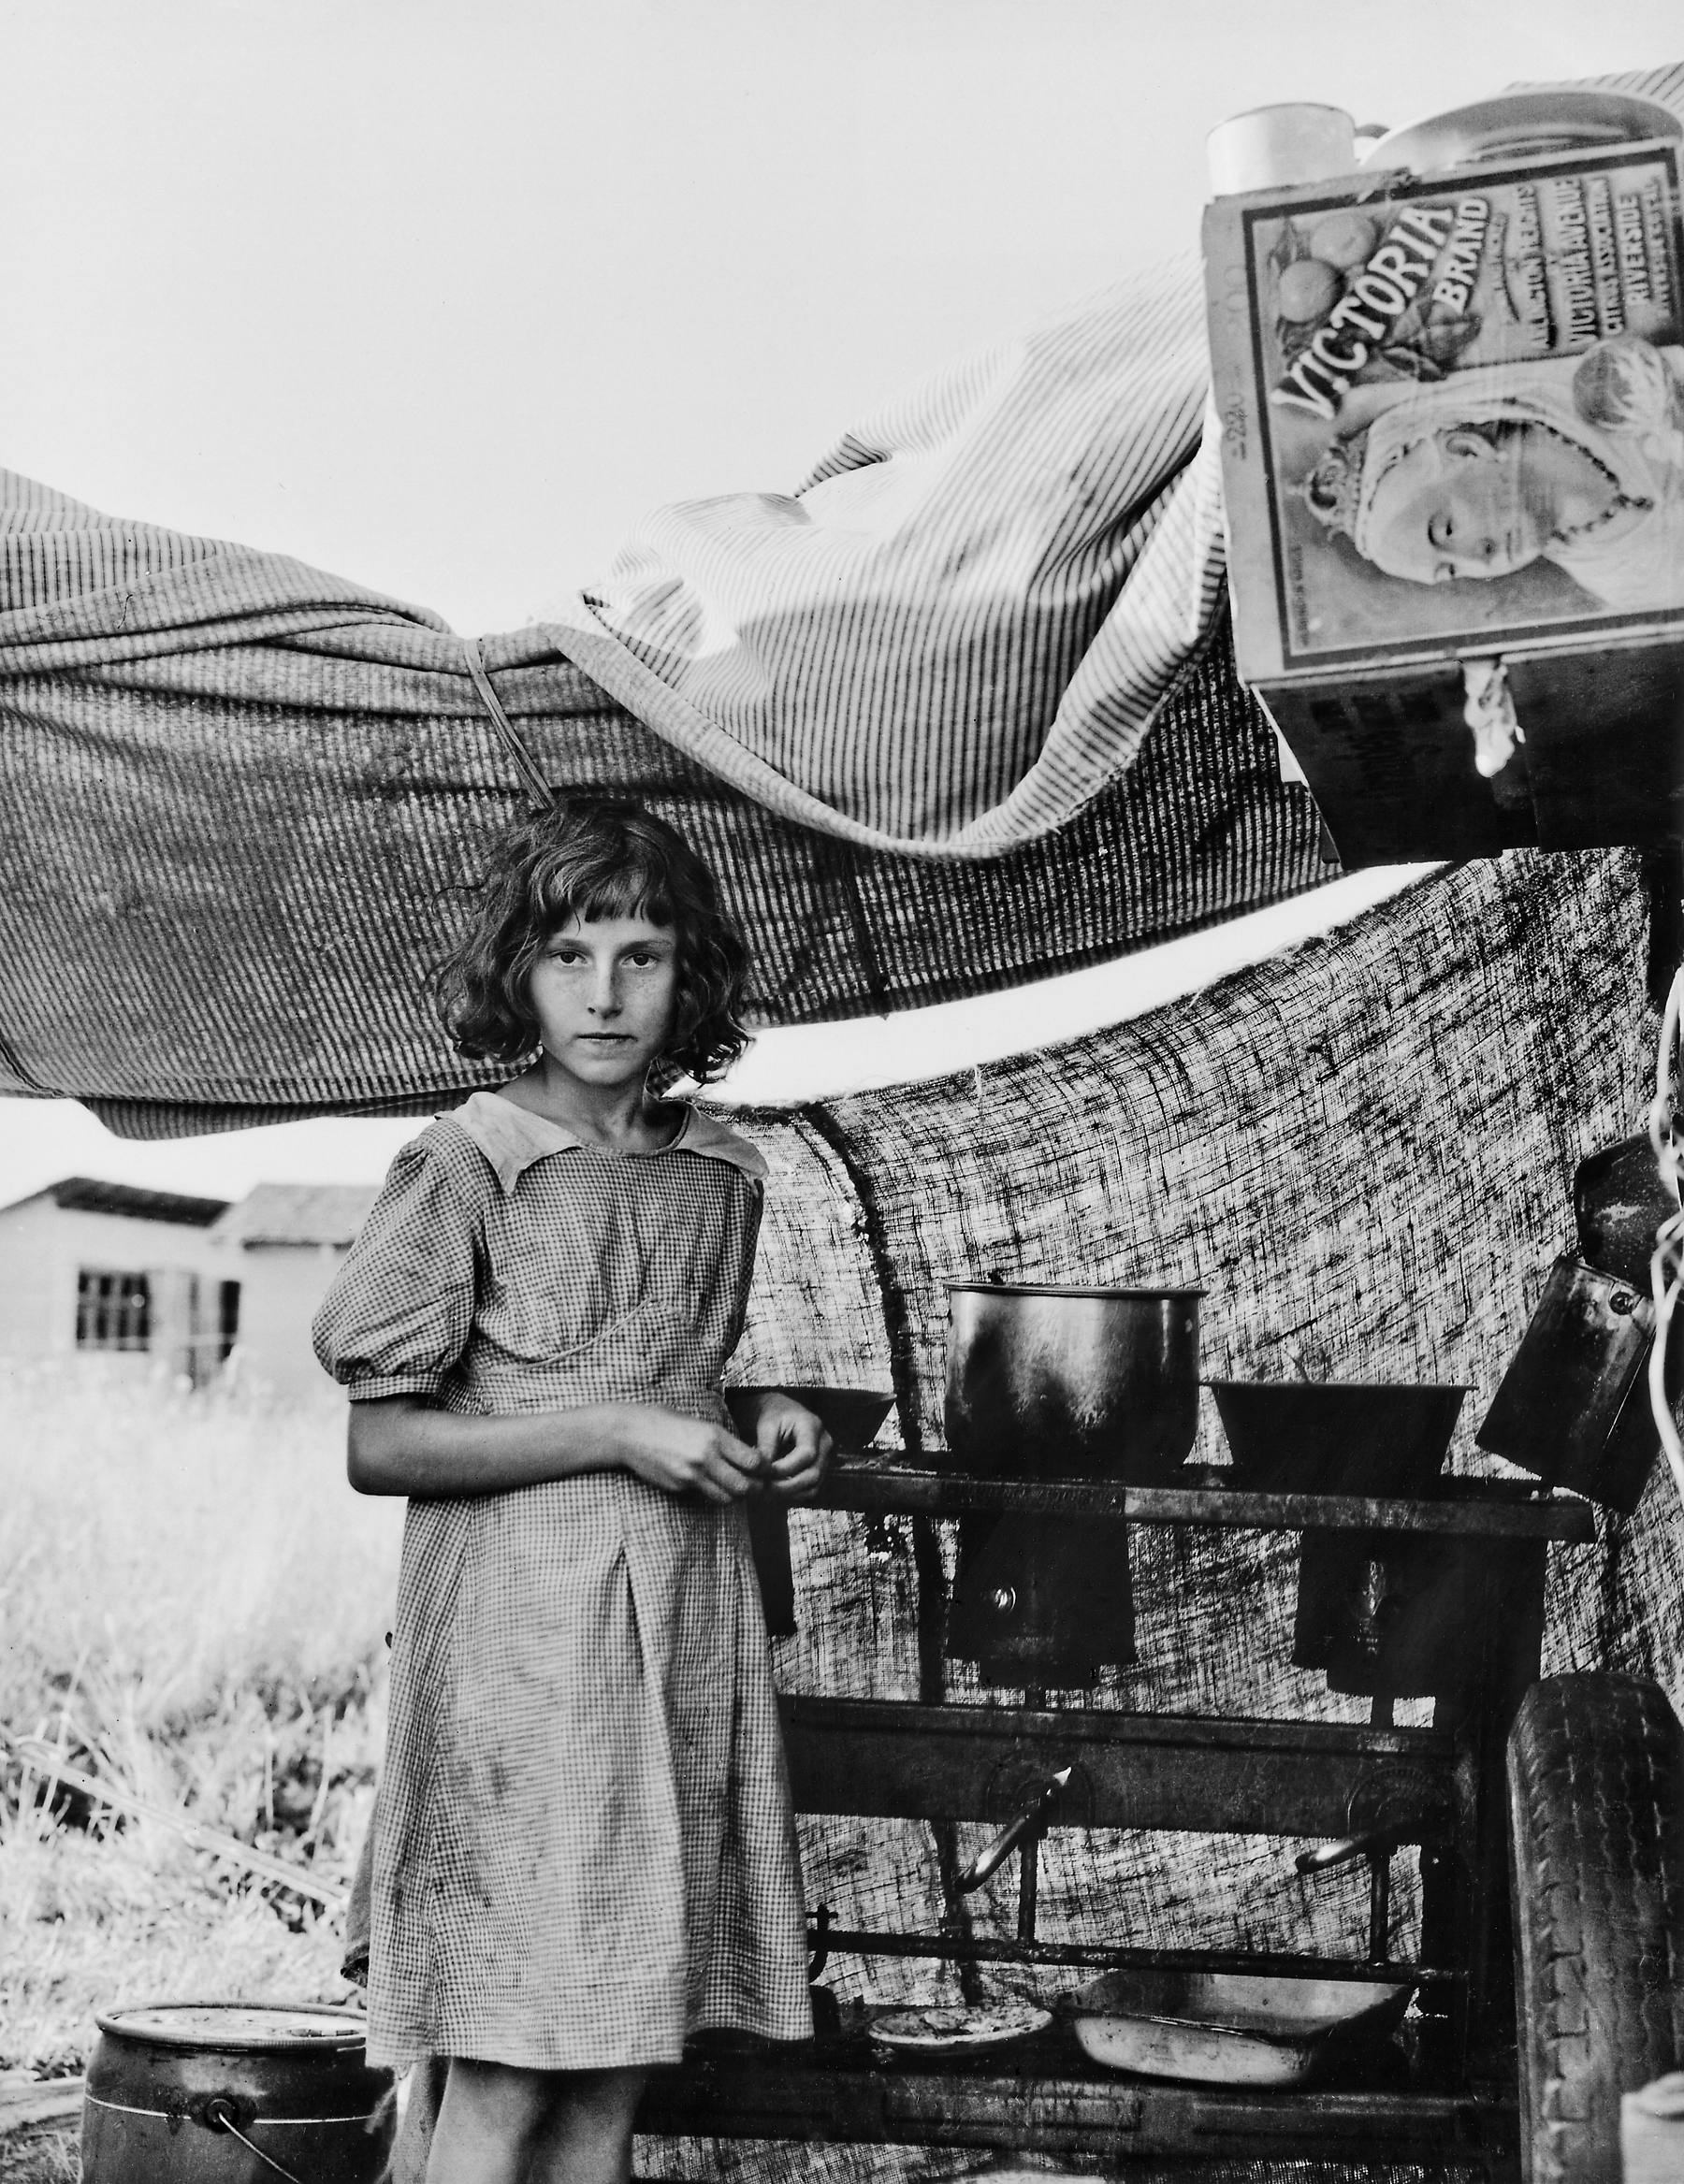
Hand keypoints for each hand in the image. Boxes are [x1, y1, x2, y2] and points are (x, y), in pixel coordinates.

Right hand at [615, 1407, 770, 1503]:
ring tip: (731, 1486)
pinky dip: (708, 1492)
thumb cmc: (665, 1421)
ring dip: (732, 1494)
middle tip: (754, 1485)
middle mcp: (706, 1457)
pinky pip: (703, 1495)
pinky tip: (704, 1481)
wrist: (630, 1432)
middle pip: (744, 1486)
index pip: (754, 1461)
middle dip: (753, 1488)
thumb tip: (747, 1456)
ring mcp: (691, 1474)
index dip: (764, 1468)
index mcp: (715, 1436)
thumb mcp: (698, 1423)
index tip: (763, 1468)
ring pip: (725, 1497)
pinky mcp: (679, 1486)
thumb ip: (721, 1440)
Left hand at [747, 1393, 833, 1504]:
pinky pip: (810, 1490)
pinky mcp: (819, 1470)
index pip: (807, 1454)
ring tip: (767, 1493)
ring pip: (813, 1486)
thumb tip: (763, 1472)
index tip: (765, 1473)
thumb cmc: (774, 1416)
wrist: (782, 1413)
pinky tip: (775, 1493)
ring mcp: (825, 1459)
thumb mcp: (767, 1425)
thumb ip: (766, 1447)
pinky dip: (792, 1495)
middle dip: (787, 1486)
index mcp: (813, 1427)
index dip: (786, 1468)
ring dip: (789, 1494)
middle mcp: (825, 1444)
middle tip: (764, 1488)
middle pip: (813, 1474)